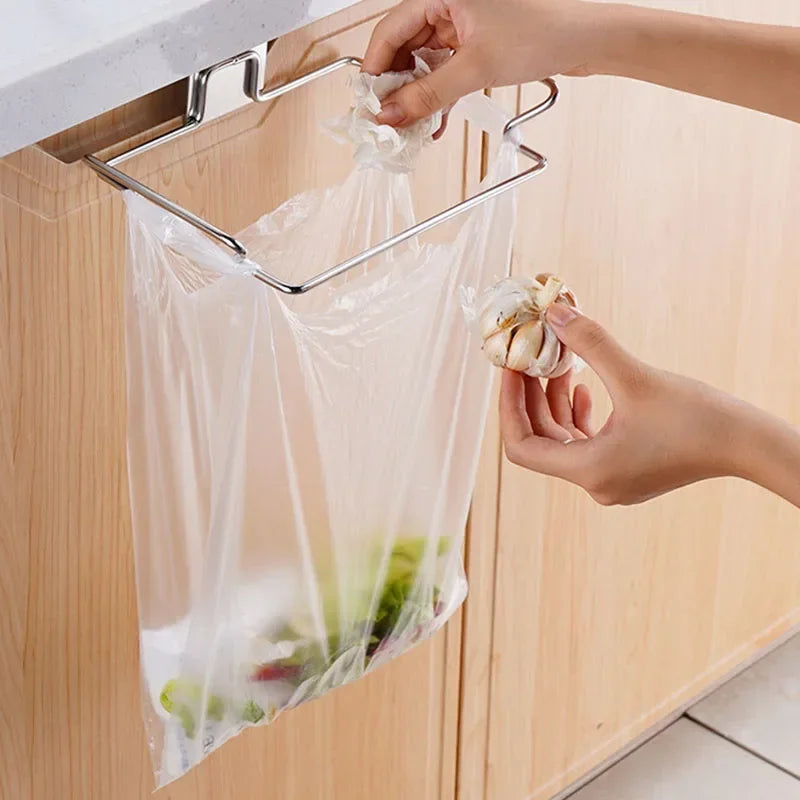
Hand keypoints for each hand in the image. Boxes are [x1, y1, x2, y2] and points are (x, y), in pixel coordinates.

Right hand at [364, 0, 799, 127]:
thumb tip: (391, 114)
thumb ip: (428, 95)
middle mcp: (449, 5)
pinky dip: (439, 97)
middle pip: (404, 47)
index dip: (376, 69)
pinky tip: (436, 122)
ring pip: (424, 63)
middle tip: (389, 121)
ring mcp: (463, 26)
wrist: (592, 39)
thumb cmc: (546, 30)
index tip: (369, 103)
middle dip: (396, 87)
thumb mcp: (477, 68)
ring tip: (414, 128)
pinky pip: (445, 72)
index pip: (390, 29)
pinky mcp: (477, 45)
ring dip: (418, 98)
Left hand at [499, 303, 797, 505]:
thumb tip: (554, 312)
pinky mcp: (626, 470)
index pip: (522, 446)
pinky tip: (581, 384)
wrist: (748, 445)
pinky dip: (577, 414)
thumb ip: (590, 343)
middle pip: (540, 440)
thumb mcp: (635, 376)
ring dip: (554, 401)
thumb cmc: (698, 417)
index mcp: (589, 470)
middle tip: (524, 357)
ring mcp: (610, 480)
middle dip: (530, 397)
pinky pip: (585, 442)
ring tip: (555, 362)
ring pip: (563, 439)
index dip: (508, 406)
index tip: (508, 369)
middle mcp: (595, 483)